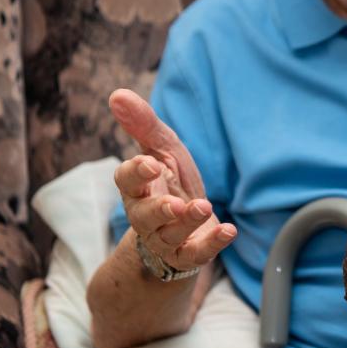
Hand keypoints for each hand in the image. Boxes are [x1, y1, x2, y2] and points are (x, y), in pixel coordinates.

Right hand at [109, 88, 236, 272]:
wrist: (186, 223)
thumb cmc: (170, 181)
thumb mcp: (162, 149)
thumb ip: (143, 125)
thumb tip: (117, 93)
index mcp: (137, 188)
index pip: (126, 181)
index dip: (136, 173)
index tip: (150, 163)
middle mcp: (146, 216)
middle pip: (143, 216)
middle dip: (158, 210)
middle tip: (175, 203)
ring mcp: (166, 238)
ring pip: (169, 235)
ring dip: (186, 223)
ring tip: (204, 207)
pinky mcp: (188, 254)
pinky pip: (197, 253)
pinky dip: (212, 243)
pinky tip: (229, 230)